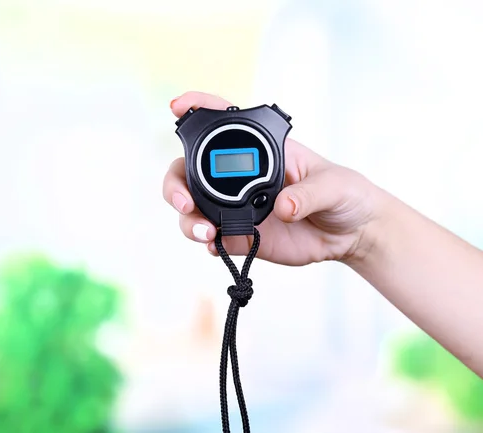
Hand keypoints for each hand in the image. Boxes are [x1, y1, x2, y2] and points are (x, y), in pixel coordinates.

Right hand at [163, 91, 385, 265]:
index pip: (224, 123)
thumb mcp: (334, 185)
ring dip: (189, 220)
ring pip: (194, 209)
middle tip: (185, 202)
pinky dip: (207, 242)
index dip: (198, 108)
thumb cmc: (346, 194)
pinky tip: (214, 245)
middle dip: (176, 185)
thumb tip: (282, 207)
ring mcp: (237, 207)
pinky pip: (213, 238)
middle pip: (189, 171)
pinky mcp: (241, 235)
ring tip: (206, 233)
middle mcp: (240, 177)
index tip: (178, 106)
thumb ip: (309, 194)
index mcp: (262, 151)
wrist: (352, 234)